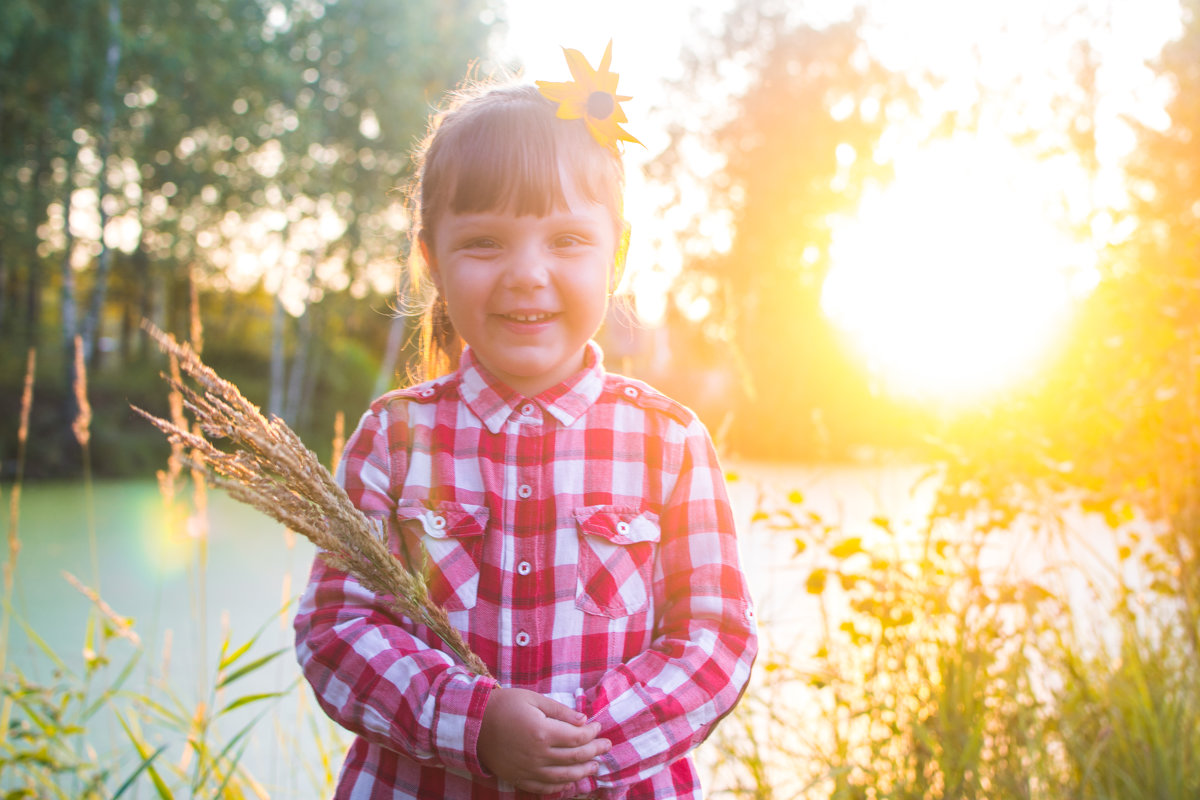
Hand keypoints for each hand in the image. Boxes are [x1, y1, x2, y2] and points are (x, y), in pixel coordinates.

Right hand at [478, 687, 610, 794]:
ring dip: (582, 772)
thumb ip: (560, 710)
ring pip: (563, 777)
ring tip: (594, 766)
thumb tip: (583, 719)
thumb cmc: (503, 705)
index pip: (577, 737)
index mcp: (542, 731)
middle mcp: (537, 754)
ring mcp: (528, 769)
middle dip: (594, 751)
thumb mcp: (533, 699)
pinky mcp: (518, 778)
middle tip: (606, 746)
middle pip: (575, 758)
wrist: (472, 723)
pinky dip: (560, 786)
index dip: (592, 733)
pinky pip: (544, 787)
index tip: (597, 726)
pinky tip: (570, 781)